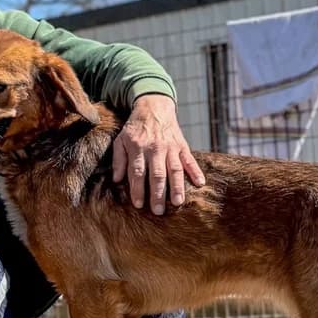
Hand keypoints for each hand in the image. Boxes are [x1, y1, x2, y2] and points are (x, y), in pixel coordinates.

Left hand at [112, 93, 205, 214]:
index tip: (138, 205)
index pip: (137, 172)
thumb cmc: (135, 128)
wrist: (154, 107)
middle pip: (157, 174)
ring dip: (177, 187)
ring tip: (178, 203)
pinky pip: (190, 160)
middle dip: (158, 194)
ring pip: (174, 169)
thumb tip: (116, 180)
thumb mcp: (120, 140)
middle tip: (158, 211)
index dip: (137, 189)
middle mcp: (155, 148)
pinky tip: (200, 184)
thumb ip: (118, 160)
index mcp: (138, 148)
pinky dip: (196, 171)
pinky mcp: (182, 146)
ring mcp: (171, 147)